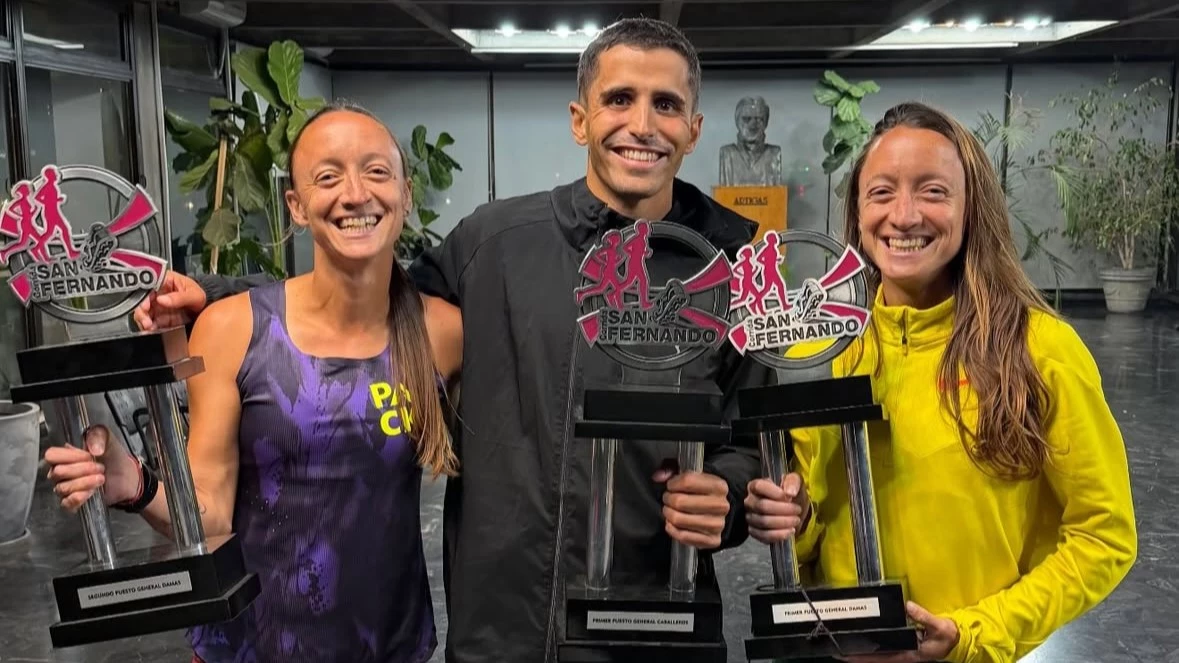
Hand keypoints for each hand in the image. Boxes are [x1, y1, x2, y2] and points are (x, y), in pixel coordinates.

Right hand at [43, 425, 139, 511]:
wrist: (126, 476)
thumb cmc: (113, 458)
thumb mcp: (108, 440)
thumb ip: (99, 435)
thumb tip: (93, 448)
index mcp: (64, 456)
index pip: (51, 455)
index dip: (70, 456)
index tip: (88, 455)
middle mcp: (60, 473)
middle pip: (57, 472)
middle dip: (83, 469)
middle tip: (100, 467)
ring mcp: (65, 488)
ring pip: (63, 488)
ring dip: (86, 482)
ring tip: (101, 477)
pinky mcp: (72, 503)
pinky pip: (66, 503)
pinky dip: (80, 497)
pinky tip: (92, 491)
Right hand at [134, 270, 206, 330]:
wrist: (206, 309)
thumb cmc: (200, 295)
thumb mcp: (194, 295)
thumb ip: (180, 297)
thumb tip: (162, 300)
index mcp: (164, 280)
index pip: (148, 285)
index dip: (143, 295)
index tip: (145, 305)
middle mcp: (157, 292)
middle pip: (141, 300)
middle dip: (141, 311)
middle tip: (146, 321)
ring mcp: (156, 306)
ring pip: (142, 312)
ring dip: (143, 320)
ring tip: (149, 327)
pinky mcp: (158, 317)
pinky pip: (149, 322)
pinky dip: (148, 327)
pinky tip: (151, 330)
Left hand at [653, 462, 730, 548]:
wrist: (717, 512)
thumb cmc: (701, 493)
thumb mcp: (691, 475)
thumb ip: (672, 470)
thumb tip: (658, 476)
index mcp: (719, 486)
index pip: (687, 481)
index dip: (673, 483)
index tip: (671, 486)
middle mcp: (721, 505)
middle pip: (680, 502)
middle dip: (668, 499)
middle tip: (668, 499)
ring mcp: (717, 524)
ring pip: (679, 519)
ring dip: (668, 515)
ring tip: (670, 511)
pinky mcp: (712, 540)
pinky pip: (683, 536)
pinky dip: (672, 530)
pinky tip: (672, 524)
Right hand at [744, 472, 809, 544]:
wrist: (793, 511)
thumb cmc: (790, 493)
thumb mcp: (795, 482)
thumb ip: (792, 482)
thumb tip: (789, 492)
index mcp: (755, 486)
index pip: (758, 486)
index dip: (773, 492)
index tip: (789, 497)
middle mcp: (749, 501)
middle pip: (762, 506)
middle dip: (783, 509)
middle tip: (797, 510)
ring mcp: (750, 517)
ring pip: (763, 522)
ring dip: (783, 522)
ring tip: (796, 520)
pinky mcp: (754, 532)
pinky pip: (763, 536)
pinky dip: (778, 535)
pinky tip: (790, 531)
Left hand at [835, 601, 959, 661]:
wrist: (956, 641)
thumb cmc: (948, 637)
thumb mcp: (940, 627)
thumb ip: (924, 617)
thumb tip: (908, 606)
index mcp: (909, 654)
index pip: (881, 657)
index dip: (863, 657)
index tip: (846, 655)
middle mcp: (903, 655)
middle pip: (875, 657)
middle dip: (857, 654)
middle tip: (838, 650)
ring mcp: (902, 651)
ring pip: (879, 654)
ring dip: (864, 651)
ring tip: (845, 646)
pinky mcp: (903, 645)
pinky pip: (885, 647)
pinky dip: (873, 646)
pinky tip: (864, 640)